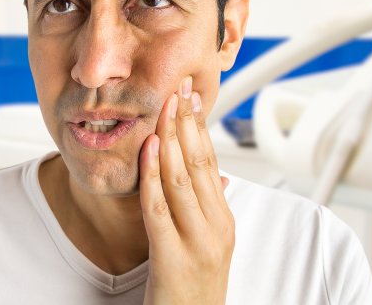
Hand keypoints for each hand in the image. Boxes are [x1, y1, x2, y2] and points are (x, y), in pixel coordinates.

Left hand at [139, 76, 234, 304]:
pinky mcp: (173, 257)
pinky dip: (152, 173)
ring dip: (171, 138)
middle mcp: (216, 227)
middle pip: (200, 163)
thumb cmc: (192, 285)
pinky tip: (148, 147)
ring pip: (181, 178)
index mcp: (223, 220)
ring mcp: (197, 242)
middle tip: (179, 87)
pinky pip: (159, 207)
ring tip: (165, 106)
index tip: (191, 96)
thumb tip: (211, 174)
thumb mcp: (206, 243)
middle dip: (188, 122)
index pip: (211, 162)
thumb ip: (206, 207)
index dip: (200, 127)